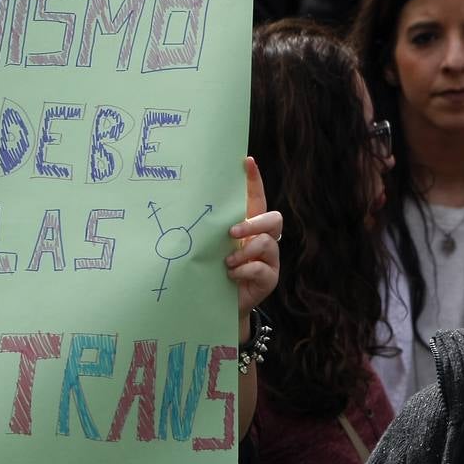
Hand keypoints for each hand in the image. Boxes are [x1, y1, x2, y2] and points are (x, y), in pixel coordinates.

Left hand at [226, 156, 280, 339]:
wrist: (222, 302)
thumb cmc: (215, 269)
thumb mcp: (213, 246)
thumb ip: (213, 230)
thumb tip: (190, 206)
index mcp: (249, 227)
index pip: (256, 198)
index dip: (254, 180)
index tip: (247, 161)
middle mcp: (263, 239)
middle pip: (274, 218)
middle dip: (254, 223)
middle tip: (232, 233)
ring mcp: (270, 259)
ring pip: (267, 243)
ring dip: (244, 252)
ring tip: (226, 263)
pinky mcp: (270, 278)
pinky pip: (261, 268)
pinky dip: (243, 270)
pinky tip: (231, 275)